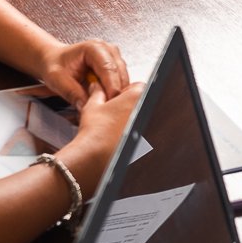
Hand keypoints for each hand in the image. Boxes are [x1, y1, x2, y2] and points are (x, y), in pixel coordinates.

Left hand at [40, 39, 129, 106]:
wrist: (54, 60)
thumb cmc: (55, 65)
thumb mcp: (57, 80)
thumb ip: (71, 92)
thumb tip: (85, 106)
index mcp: (93, 48)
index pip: (108, 68)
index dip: (111, 87)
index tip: (108, 102)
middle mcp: (107, 50)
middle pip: (120, 74)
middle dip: (115, 92)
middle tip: (105, 107)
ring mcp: (113, 57)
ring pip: (123, 79)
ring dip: (116, 93)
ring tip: (103, 103)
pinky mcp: (115, 67)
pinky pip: (121, 82)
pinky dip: (115, 92)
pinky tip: (105, 99)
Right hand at [63, 79, 144, 197]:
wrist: (97, 156)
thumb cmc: (96, 132)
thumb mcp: (93, 106)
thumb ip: (97, 93)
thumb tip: (97, 88)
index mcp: (136, 96)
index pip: (136, 86)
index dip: (124, 92)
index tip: (116, 100)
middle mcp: (146, 109)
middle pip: (140, 102)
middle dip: (129, 107)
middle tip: (115, 114)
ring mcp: (148, 126)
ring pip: (142, 118)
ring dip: (132, 120)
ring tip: (116, 128)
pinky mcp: (148, 142)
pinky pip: (142, 134)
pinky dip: (134, 134)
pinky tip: (120, 138)